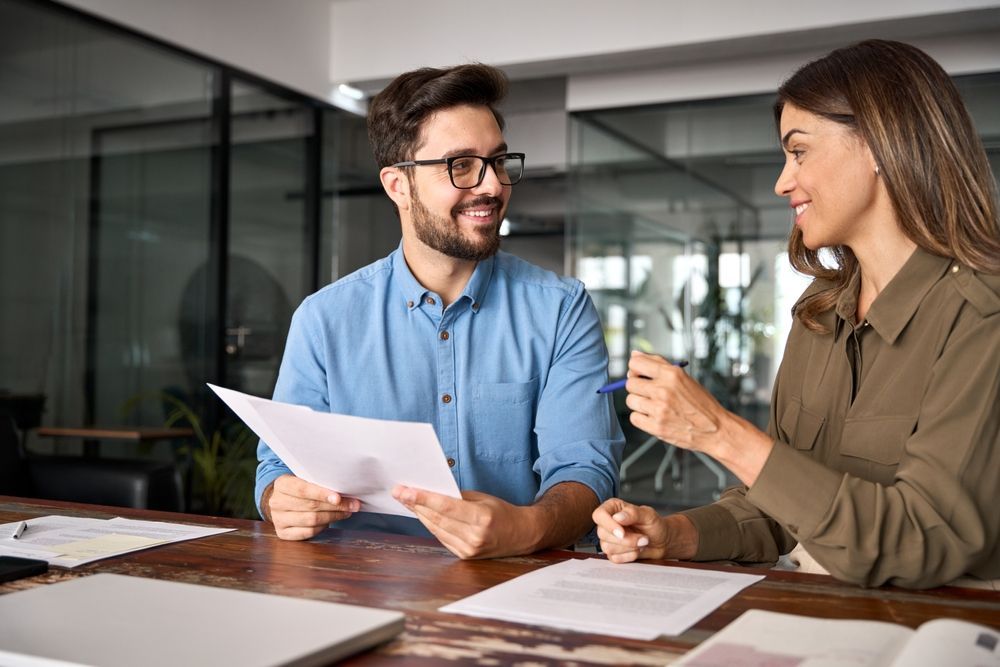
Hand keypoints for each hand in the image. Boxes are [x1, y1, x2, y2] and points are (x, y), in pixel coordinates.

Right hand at [265, 474, 359, 540]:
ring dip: (332, 517)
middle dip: (335, 506)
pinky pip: (308, 532)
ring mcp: (278, 519)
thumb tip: (347, 492)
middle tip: (353, 505)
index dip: (321, 494)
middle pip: (310, 506)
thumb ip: (321, 484)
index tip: (338, 498)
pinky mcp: (283, 533)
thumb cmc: (300, 488)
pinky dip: (322, 527)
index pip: (302, 489)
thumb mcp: (306, 480)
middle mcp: (276, 502)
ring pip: (311, 520)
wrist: (283, 500)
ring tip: (345, 512)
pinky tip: (330, 521)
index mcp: (281, 484)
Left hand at [392, 485, 537, 558]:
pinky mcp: (464, 556)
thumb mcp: (483, 498)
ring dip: (419, 514)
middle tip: (399, 492)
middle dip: (415, 504)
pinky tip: (421, 514)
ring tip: (406, 501)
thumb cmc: (502, 512)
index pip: (445, 506)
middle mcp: (474, 536)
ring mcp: (469, 549)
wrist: (521, 535)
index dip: (422, 498)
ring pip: (435, 529)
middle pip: (437, 518)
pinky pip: (441, 537)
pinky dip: (430, 525)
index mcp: (482, 518)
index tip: (404, 490)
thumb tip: (431, 493)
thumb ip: (458, 497)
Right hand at [592, 498, 697, 562]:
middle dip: (626, 540)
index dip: (608, 525)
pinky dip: (628, 556)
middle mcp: (608, 523)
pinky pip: (614, 558)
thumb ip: (633, 513)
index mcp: (613, 508)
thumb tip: (617, 517)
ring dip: (628, 548)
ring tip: (642, 542)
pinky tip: (637, 550)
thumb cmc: (655, 525)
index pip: (599, 515)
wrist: (662, 541)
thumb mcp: (648, 515)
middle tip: (643, 538)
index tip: (622, 533)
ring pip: (607, 547)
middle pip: (603, 534)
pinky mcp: (613, 553)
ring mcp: (608, 539)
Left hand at [625, 351, 773, 485]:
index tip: (639, 374)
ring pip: (630, 401)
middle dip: (638, 387)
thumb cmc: (700, 403)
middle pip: (630, 383)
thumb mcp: (683, 377)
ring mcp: (659, 410)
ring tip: (655, 405)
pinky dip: (641, 417)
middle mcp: (663, 390)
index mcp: (671, 374)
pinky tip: (654, 416)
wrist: (716, 429)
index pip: (635, 364)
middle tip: (649, 392)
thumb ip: (658, 364)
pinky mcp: (656, 427)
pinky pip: (634, 418)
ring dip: (639, 402)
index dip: (635, 368)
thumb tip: (635, 355)